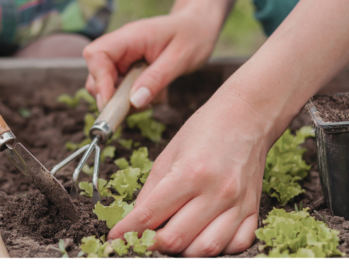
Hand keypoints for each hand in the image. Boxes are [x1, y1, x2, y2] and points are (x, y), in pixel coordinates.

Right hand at [83, 11, 217, 110]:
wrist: (199, 26)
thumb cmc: (192, 36)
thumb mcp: (180, 59)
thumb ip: (156, 79)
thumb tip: (134, 102)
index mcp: (129, 37)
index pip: (96, 55)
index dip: (99, 80)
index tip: (111, 103)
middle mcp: (120, 47)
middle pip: (96, 74)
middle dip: (112, 95)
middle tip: (138, 106)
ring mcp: (122, 58)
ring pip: (107, 85)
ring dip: (125, 99)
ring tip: (153, 98)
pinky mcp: (128, 68)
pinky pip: (121, 88)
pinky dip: (135, 98)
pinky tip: (156, 92)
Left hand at [109, 92, 266, 254]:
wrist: (246, 117)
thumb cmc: (204, 131)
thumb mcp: (167, 154)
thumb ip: (151, 190)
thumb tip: (136, 219)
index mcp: (189, 174)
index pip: (150, 215)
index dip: (128, 231)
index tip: (115, 237)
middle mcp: (216, 192)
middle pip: (177, 238)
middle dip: (152, 245)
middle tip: (140, 240)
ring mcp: (239, 204)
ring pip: (207, 249)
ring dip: (183, 252)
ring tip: (168, 242)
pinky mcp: (254, 210)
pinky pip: (237, 244)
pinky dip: (217, 249)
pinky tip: (201, 239)